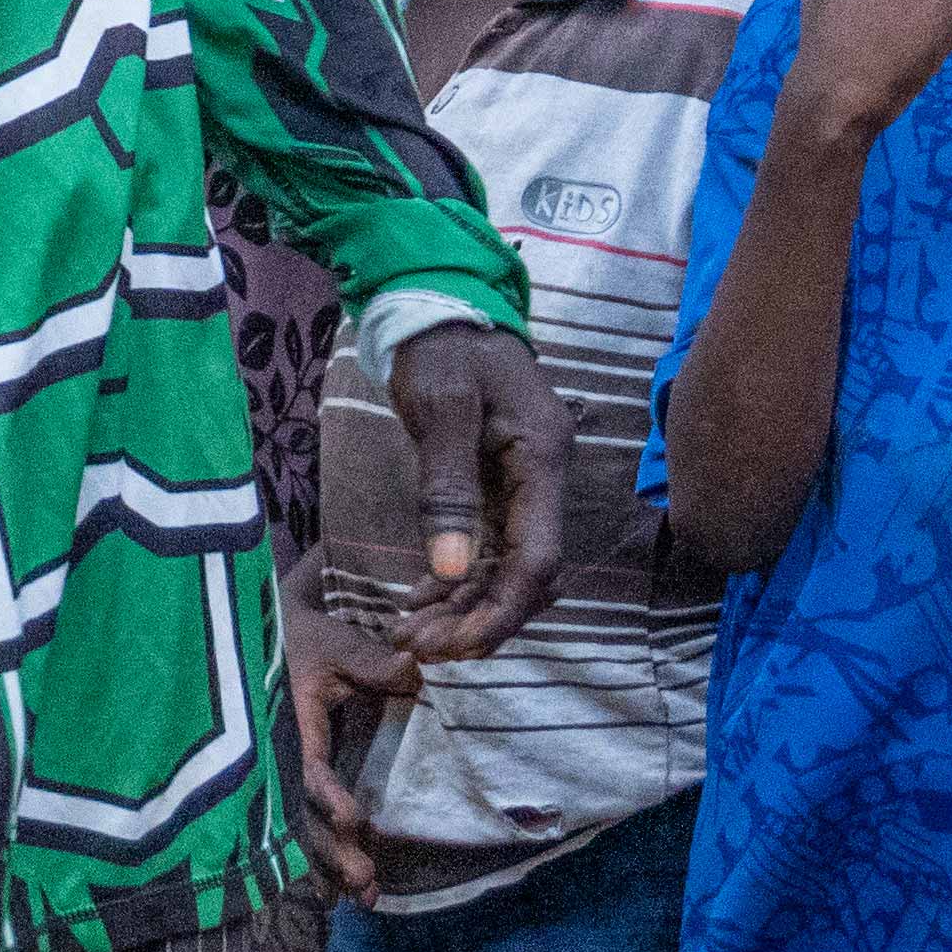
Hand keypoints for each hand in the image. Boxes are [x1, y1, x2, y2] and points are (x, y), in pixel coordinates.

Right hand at [280, 593, 418, 899]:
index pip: (306, 766)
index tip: (352, 820)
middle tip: (364, 881)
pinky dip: (320, 860)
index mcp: (287, 724)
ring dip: (329, 865)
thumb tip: (416, 672)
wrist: (261, 638)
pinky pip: (299, 827)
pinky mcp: (288, 784)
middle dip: (330, 850)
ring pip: (299, 829)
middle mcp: (278, 759)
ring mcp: (278, 775)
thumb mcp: (334, 645)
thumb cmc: (303, 640)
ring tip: (365, 896)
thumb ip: (370, 662)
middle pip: (300, 814)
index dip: (326, 794)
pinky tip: (342, 893)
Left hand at [374, 319, 575, 663]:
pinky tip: (419, 601)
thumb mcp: (443, 406)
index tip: (455, 646)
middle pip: (525, 576)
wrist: (440, 300)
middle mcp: (542, 480)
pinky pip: (484, 547)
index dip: (501, 611)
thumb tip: (452, 570)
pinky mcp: (495, 485)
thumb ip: (447, 486)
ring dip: (461, 607)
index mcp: (542, 461)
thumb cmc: (442, 344)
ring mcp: (521, 484)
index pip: (538, 559)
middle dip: (477, 620)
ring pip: (503, 567)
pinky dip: (454, 579)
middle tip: (421, 650)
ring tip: (410, 636)